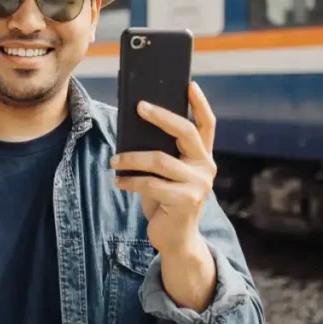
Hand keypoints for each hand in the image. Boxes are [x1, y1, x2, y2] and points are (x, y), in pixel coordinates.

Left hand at [111, 81, 216, 256]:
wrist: (176, 240)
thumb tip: (136, 126)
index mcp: (203, 157)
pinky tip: (118, 180)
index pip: (207, 125)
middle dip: (160, 116)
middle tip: (139, 107)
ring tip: (114, 160)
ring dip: (132, 157)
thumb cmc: (166, 200)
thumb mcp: (167, 174)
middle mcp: (206, 167)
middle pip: (186, 132)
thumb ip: (163, 153)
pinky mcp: (185, 201)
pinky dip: (130, 180)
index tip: (189, 84)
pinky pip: (151, 184)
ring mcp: (198, 185)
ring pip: (160, 160)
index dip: (200, 104)